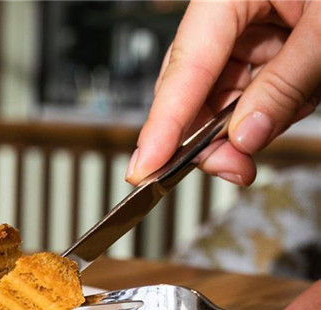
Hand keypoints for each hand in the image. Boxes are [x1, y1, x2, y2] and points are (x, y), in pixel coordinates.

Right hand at [125, 0, 320, 186]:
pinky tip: (291, 103)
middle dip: (208, 132)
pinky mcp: (267, 43)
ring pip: (222, 93)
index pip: (186, 65)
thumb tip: (245, 136)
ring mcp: (247, 28)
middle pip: (193, 84)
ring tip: (278, 125)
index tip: (145, 166)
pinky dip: (269, 108)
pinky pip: (252, 88)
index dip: (163, 122)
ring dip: (245, 124)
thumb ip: (284, 85)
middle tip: (232, 168)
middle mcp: (229, 11)